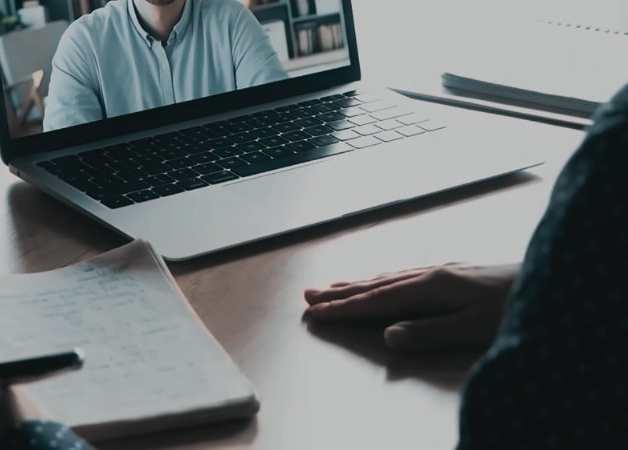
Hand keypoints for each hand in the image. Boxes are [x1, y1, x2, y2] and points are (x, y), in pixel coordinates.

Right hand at [304, 264, 519, 351]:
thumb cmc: (515, 307)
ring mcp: (441, 269)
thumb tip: (388, 335)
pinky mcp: (451, 271)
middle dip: (341, 291)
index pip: (377, 299)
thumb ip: (429, 331)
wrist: (554, 278)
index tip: (315, 312)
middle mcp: (430, 273)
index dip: (345, 308)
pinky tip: (380, 280)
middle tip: (308, 294)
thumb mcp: (474, 328)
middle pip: (376, 283)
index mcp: (431, 286)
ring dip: (357, 282)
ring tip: (332, 285)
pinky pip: (403, 274)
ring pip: (388, 276)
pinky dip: (380, 279)